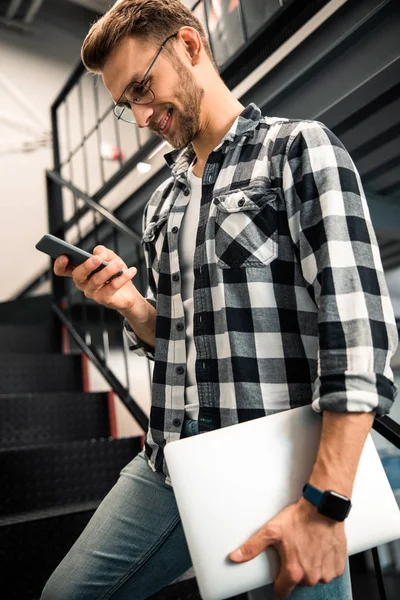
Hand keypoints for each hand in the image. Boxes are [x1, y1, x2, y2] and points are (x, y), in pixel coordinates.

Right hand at [54, 245, 138, 311]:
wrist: (128, 292)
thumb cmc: (114, 273)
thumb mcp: (110, 258)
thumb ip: (103, 252)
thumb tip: (98, 254)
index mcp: (80, 271)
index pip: (62, 270)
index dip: (59, 264)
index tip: (64, 256)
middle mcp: (82, 283)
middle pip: (78, 275)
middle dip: (87, 266)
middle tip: (97, 259)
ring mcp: (92, 292)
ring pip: (95, 281)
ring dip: (107, 271)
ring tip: (118, 264)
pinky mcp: (103, 299)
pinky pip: (112, 288)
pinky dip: (122, 278)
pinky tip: (131, 271)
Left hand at [229, 498, 346, 597]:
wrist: (323, 508)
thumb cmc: (299, 519)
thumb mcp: (272, 531)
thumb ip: (252, 547)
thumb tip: (234, 557)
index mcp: (293, 572)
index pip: (282, 591)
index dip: (279, 581)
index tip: (280, 571)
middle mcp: (311, 577)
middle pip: (299, 582)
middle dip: (296, 570)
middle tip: (295, 550)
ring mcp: (326, 574)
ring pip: (314, 577)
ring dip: (311, 567)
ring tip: (308, 547)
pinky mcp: (337, 567)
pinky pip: (329, 572)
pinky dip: (324, 563)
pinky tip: (319, 548)